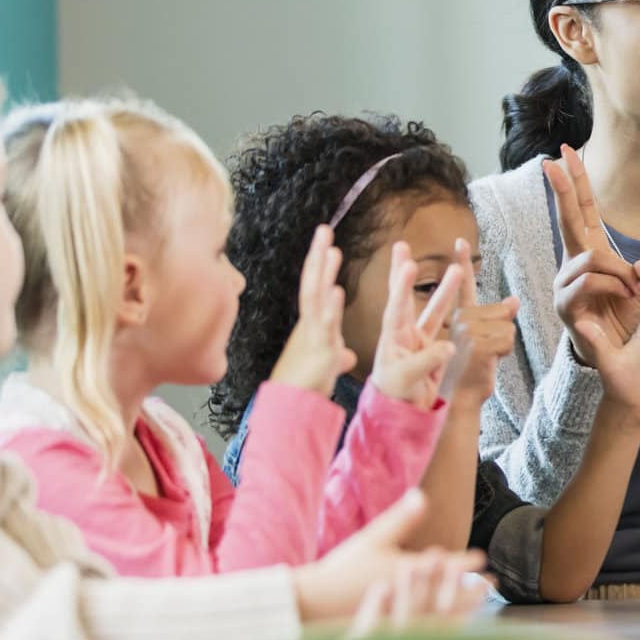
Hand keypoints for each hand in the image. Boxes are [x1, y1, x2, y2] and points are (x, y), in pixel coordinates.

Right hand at [270, 225, 358, 394]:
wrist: (292, 410)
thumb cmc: (307, 387)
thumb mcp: (328, 366)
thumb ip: (338, 355)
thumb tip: (347, 355)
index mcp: (312, 325)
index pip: (316, 288)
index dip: (320, 266)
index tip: (327, 244)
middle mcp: (310, 325)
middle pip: (313, 283)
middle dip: (318, 257)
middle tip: (324, 229)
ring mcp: (314, 336)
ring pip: (317, 298)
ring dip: (324, 274)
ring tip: (331, 250)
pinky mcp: (322, 352)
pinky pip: (326, 327)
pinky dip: (331, 309)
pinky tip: (337, 291)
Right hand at [294, 489, 487, 624]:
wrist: (316, 602)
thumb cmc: (344, 569)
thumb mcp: (374, 539)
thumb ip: (402, 519)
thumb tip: (422, 495)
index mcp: (409, 573)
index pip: (446, 566)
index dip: (466, 562)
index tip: (484, 559)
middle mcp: (411, 597)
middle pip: (451, 593)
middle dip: (472, 589)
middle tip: (493, 585)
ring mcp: (404, 617)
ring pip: (442, 614)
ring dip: (463, 608)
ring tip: (479, 604)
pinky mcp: (395, 631)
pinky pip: (428, 631)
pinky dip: (444, 627)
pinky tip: (452, 626)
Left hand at [368, 242, 462, 406]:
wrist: (401, 415)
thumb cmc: (396, 396)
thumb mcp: (406, 379)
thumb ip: (426, 361)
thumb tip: (449, 346)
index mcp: (393, 337)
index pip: (397, 306)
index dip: (402, 285)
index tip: (406, 263)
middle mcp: (404, 334)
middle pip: (406, 297)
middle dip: (406, 272)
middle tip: (403, 245)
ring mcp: (419, 341)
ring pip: (435, 309)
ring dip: (446, 290)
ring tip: (458, 269)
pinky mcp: (433, 351)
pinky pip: (448, 328)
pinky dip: (459, 316)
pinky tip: (472, 305)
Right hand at [441, 239, 519, 405]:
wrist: (460, 398)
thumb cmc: (471, 371)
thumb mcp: (485, 342)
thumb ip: (496, 318)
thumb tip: (514, 300)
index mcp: (459, 316)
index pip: (463, 286)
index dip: (462, 262)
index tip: (460, 240)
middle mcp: (460, 319)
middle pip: (503, 312)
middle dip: (502, 334)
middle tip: (483, 353)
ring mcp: (467, 330)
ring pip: (508, 326)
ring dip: (504, 346)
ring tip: (484, 359)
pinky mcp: (477, 343)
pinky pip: (508, 339)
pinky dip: (504, 354)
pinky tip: (488, 363)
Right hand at [544, 144, 639, 367]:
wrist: (620, 356)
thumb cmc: (628, 318)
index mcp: (591, 251)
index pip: (582, 210)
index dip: (575, 182)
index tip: (563, 153)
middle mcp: (573, 263)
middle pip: (568, 218)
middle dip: (563, 189)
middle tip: (552, 160)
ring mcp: (566, 282)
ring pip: (593, 258)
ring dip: (621, 273)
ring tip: (635, 291)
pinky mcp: (565, 303)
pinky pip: (591, 282)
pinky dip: (615, 287)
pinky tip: (626, 296)